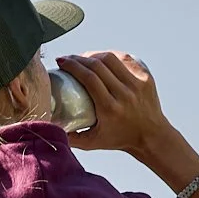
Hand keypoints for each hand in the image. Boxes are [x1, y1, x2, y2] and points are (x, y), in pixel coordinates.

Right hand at [56, 51, 178, 158]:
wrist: (151, 137)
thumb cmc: (119, 139)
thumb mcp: (92, 142)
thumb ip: (69, 137)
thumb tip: (47, 126)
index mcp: (110, 108)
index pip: (88, 78)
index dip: (72, 65)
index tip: (61, 62)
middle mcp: (124, 94)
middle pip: (97, 65)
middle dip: (79, 58)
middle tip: (68, 59)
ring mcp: (137, 84)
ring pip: (111, 58)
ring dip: (94, 54)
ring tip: (84, 58)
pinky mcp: (145, 77)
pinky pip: (125, 58)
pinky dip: (111, 55)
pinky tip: (102, 58)